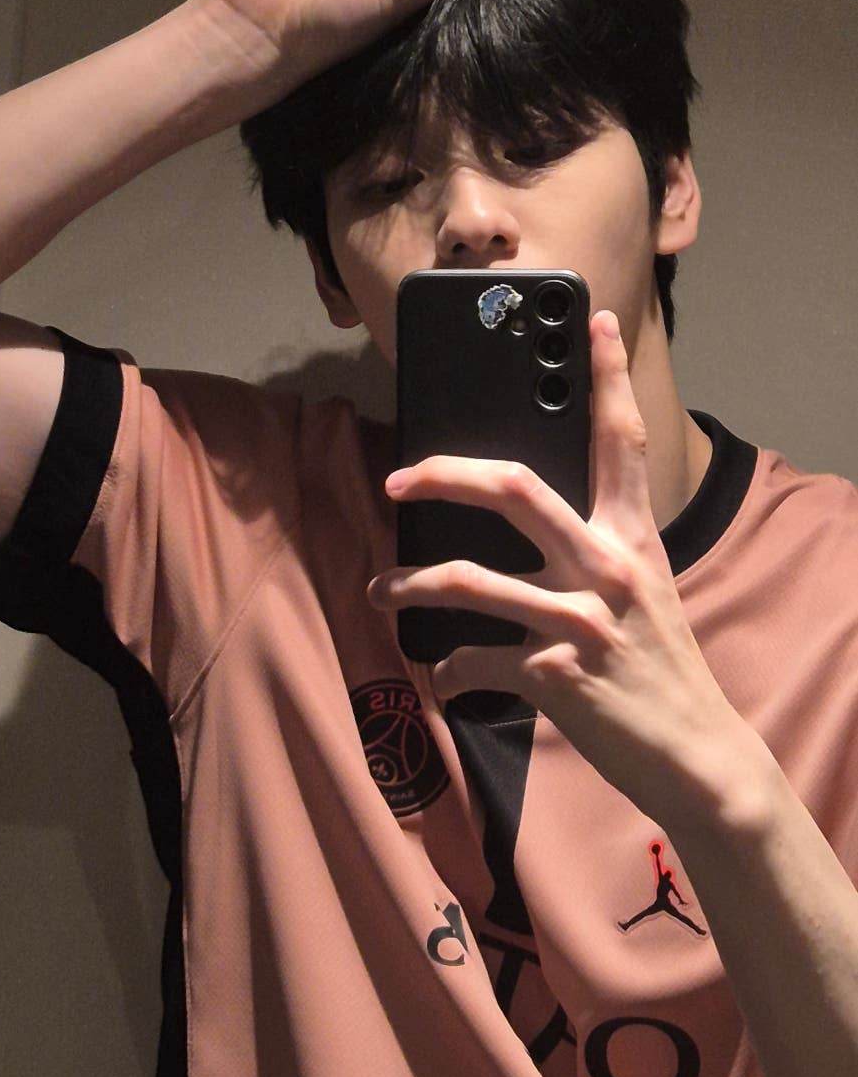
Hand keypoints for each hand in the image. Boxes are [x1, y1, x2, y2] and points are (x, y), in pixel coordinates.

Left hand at [367, 312, 754, 838]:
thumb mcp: (643, 595)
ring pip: (468, 580)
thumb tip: (530, 529)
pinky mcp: (554, 674)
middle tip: (398, 477)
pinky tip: (446, 676)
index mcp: (632, 538)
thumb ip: (595, 554)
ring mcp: (579, 619)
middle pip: (513, 487)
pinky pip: (474, 660)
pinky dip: (450, 671)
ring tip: (379, 592)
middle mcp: (607, 566)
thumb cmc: (661, 671)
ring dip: (410, 585)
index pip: (621, 441)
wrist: (697, 756)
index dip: (608, 377)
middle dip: (444, 473)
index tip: (595, 320)